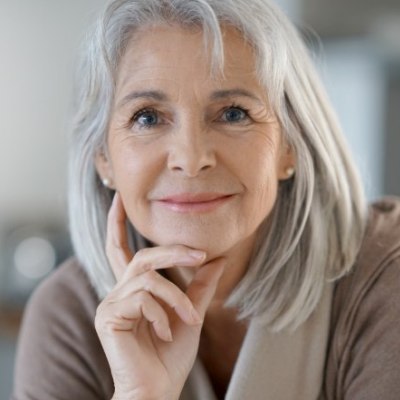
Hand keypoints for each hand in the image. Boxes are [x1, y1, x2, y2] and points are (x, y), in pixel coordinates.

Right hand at [95, 192, 224, 399]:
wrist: (159, 390)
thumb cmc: (171, 355)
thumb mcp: (190, 313)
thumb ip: (200, 286)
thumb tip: (218, 258)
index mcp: (134, 289)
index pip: (121, 249)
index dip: (116, 224)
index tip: (117, 198)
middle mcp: (118, 292)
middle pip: (142, 256)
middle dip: (172, 252)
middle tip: (201, 255)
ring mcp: (110, 304)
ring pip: (147, 277)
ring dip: (175, 297)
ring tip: (190, 320)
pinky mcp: (107, 316)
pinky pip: (141, 298)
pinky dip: (161, 314)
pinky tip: (165, 333)